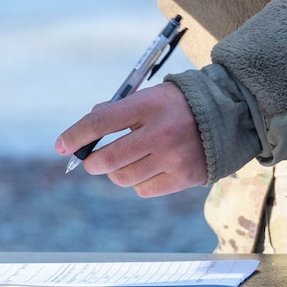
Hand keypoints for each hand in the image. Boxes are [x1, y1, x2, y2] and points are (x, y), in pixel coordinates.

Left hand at [55, 81, 208, 197]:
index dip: (75, 136)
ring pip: (123, 178)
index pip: (100, 122)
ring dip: (116, 172)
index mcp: (149, 105)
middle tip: (91, 160)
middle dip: (92, 162)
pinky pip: (143, 190)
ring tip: (128, 159)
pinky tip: (148, 167)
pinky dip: (137, 182)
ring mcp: (173, 158)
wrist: (226, 114)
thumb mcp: (149, 96)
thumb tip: (84, 134)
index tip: (61, 146)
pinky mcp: (184, 178)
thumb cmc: (176, 104)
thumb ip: (117, 111)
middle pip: (107, 159)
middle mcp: (160, 133)